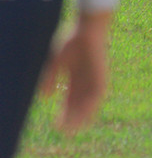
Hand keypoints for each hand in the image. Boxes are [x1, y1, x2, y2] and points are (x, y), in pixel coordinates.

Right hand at [39, 10, 111, 133]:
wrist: (88, 28)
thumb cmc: (71, 40)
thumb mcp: (56, 62)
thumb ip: (50, 78)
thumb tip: (45, 97)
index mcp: (75, 76)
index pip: (70, 99)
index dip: (64, 112)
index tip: (56, 123)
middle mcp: (86, 79)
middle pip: (80, 103)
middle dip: (72, 117)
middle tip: (65, 130)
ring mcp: (95, 77)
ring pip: (90, 101)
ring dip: (83, 115)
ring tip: (75, 127)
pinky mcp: (102, 74)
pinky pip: (99, 93)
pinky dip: (93, 104)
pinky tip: (86, 113)